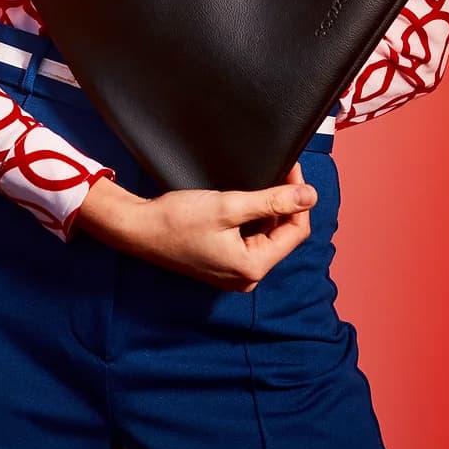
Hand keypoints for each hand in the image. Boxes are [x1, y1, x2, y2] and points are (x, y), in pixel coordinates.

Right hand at [73, 161, 316, 291]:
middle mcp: (247, 277)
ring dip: (270, 210)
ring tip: (267, 182)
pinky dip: (254, 219)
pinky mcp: (223, 263)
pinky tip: (249, 200)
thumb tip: (310, 196)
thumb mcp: (228, 206)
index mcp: (252, 267)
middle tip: (283, 171)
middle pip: (283, 236)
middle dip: (285, 204)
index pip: (295, 232)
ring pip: (267, 237)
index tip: (295, 171)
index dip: (299, 200)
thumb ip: (271, 201)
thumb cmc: (177, 219)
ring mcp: (234, 272)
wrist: (137, 229)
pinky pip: (250, 240)